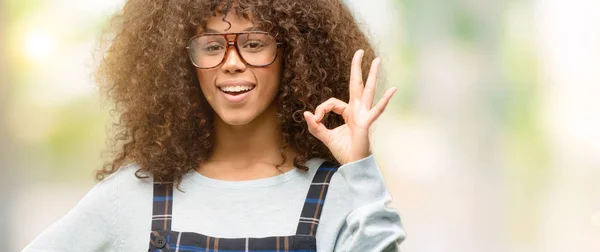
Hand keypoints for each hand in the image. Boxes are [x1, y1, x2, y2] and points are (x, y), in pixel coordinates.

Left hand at [303, 49, 396, 164]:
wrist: (352, 165)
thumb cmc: (344, 151)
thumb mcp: (325, 137)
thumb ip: (315, 126)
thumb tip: (306, 113)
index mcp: (348, 112)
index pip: (333, 102)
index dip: (322, 108)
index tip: (316, 119)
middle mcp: (357, 110)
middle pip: (357, 85)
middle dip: (357, 68)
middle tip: (360, 51)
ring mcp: (364, 115)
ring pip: (368, 91)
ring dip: (372, 75)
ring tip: (377, 60)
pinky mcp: (367, 123)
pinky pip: (376, 110)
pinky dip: (384, 101)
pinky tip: (392, 90)